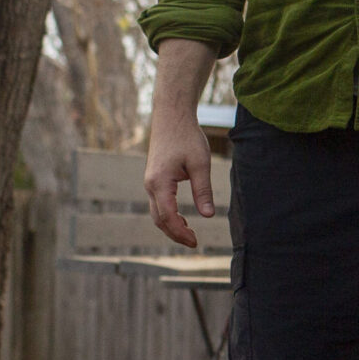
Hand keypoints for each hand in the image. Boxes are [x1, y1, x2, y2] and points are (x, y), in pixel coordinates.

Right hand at [144, 114, 215, 246]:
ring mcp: (150, 182)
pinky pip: (157, 203)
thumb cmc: (187, 137)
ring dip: (171, 226)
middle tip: (194, 243)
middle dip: (175, 234)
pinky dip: (168, 216)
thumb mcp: (200, 164)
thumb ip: (203, 190)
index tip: (195, 242)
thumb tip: (208, 216)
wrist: (172, 116)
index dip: (181, 233)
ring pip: (156, 213)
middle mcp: (150, 185)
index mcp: (160, 183)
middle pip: (159, 219)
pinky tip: (182, 219)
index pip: (168, 217)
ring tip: (189, 234)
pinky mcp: (154, 178)